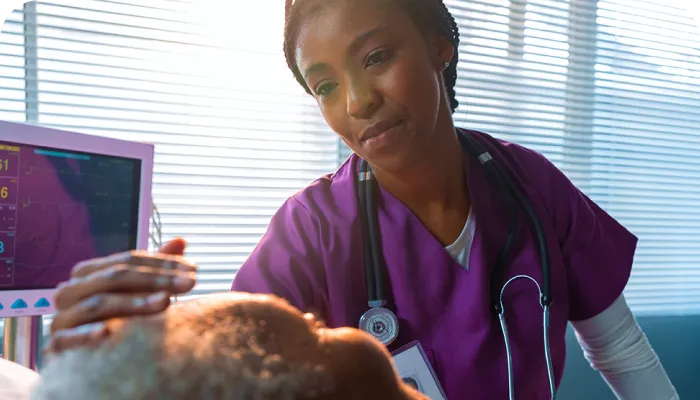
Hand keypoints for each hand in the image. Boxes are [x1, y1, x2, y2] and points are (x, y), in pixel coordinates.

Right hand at [46, 238, 196, 354]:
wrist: (80, 361)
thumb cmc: (114, 319)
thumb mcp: (136, 292)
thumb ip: (156, 268)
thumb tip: (182, 240)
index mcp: (89, 273)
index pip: (127, 260)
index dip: (162, 263)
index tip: (194, 270)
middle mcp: (71, 290)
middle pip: (114, 278)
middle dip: (155, 279)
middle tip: (189, 283)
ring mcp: (62, 317)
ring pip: (98, 304)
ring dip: (134, 302)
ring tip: (165, 301)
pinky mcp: (57, 344)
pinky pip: (68, 338)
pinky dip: (87, 335)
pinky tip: (107, 333)